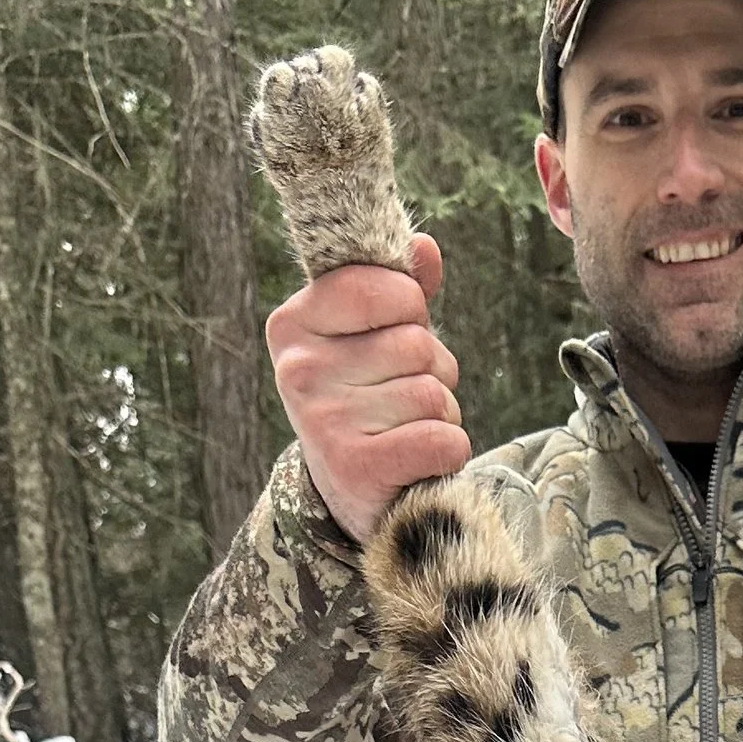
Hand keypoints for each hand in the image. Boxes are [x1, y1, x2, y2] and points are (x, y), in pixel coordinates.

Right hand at [267, 233, 469, 541]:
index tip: (395, 331)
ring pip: (433, 392)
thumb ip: (400, 287)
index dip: (411, 308)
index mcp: (293, 324)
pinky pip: (444, 439)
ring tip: (406, 428)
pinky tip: (417, 459)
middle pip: (416, 343)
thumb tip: (424, 248)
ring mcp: (324, 421)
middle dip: (431, 368)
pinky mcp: (357, 469)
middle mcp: (298, 370)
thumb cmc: (368, 396)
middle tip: (401, 395)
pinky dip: (449, 450)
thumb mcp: (371, 335)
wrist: (349, 492)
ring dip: (441, 412)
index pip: (380, 285)